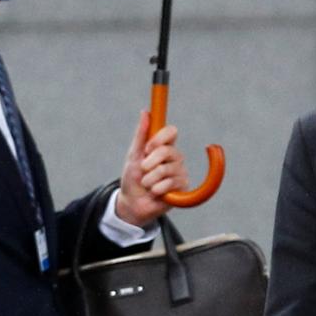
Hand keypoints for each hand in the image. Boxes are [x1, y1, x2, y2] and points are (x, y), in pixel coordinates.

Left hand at [114, 109, 190, 226]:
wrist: (132, 203)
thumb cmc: (133, 178)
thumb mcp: (133, 156)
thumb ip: (141, 135)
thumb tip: (145, 111)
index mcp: (164, 147)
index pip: (171, 131)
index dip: (159, 138)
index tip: (147, 148)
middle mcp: (175, 158)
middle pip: (167, 151)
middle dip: (148, 163)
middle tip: (143, 170)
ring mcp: (180, 172)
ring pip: (165, 170)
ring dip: (149, 179)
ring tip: (147, 185)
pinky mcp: (183, 188)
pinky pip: (169, 184)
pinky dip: (156, 190)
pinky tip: (155, 193)